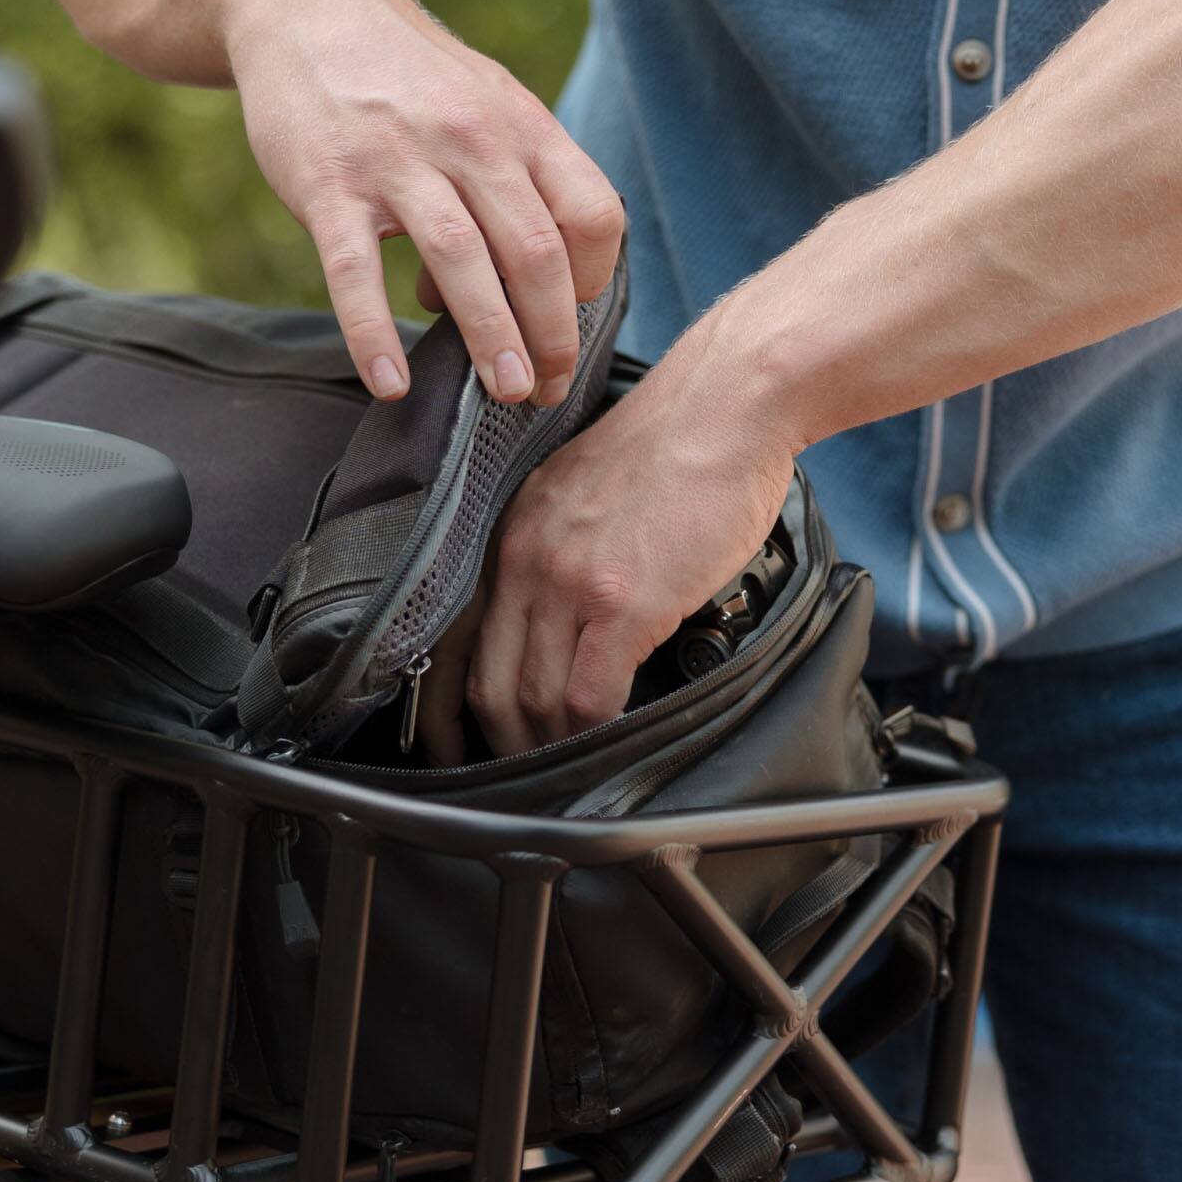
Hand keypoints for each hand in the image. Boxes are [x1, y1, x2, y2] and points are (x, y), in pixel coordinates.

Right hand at [226, 0, 624, 404]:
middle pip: (535, 250)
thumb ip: (513, 184)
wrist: (300, 4)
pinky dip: (372, 333)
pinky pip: (356, 271)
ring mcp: (398, 160)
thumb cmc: (400, 74)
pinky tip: (388, 382)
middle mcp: (470, 139)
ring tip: (501, 393)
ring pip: (462, 260)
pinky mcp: (328, 183)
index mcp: (519, 126)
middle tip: (544, 390)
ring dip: (490, 337)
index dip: (594, 280)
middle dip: (551, 333)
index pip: (592, 213)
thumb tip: (521, 289)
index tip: (570, 323)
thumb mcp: (480, 105)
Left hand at [416, 320, 796, 763]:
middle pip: (489, 682)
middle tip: (521, 776)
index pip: (457, 639)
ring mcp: (569, 582)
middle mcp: (524, 559)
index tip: (458, 743)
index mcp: (511, 535)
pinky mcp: (623, 602)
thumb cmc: (677, 447)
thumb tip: (567, 624)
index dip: (452, 706)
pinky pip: (589, 696)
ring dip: (549, 748)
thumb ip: (560, 554)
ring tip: (571, 769)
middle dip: (501, 744)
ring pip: (534, 699)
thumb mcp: (583, 494)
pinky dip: (594, 733)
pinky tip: (611, 743)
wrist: (729, 404)